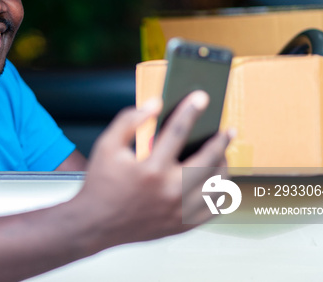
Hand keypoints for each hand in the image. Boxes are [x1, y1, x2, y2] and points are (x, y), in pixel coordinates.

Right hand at [75, 91, 231, 248]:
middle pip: (208, 160)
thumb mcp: (106, 146)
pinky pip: (213, 209)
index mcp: (151, 169)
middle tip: (227, 130)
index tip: (202, 98)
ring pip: (217, 187)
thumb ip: (129, 121)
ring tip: (222, 156)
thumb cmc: (101, 183)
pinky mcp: (182, 225)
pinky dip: (220, 194)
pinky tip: (217, 182)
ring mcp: (179, 211)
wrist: (95, 224)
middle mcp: (169, 191)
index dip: (191, 111)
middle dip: (221, 141)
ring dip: (223, 167)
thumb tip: (155, 104)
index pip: (178, 132)